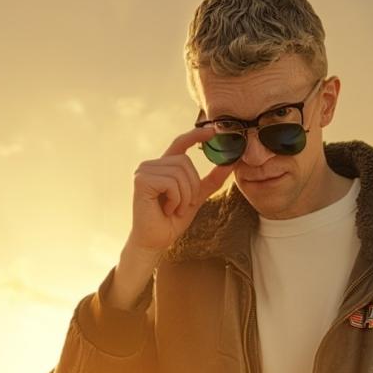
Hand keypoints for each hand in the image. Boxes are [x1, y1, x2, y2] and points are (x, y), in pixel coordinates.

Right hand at [129, 126, 234, 252]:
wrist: (155, 242)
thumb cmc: (172, 221)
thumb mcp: (196, 197)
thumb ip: (210, 180)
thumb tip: (230, 162)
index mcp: (163, 167)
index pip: (180, 143)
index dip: (196, 135)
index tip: (213, 130)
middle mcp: (151, 165)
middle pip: (185, 161)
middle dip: (191, 187)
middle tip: (184, 205)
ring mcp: (144, 171)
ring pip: (179, 173)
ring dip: (184, 196)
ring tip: (175, 209)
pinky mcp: (141, 181)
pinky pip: (171, 183)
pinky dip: (175, 199)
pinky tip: (167, 210)